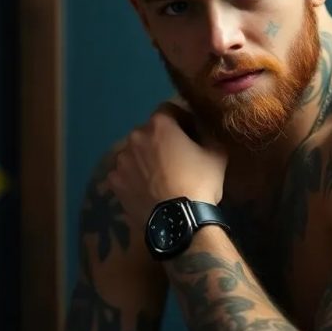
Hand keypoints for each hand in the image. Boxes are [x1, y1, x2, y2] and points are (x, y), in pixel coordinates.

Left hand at [106, 104, 226, 228]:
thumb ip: (208, 135)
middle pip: (150, 132)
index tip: (191, 136)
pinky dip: (134, 178)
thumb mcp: (217, 154)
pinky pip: (125, 174)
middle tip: (177, 159)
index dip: (182, 121)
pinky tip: (147, 191)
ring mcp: (121, 160)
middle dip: (162, 141)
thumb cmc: (199, 182)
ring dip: (146, 159)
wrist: (178, 220)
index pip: (170, 110)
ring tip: (160, 178)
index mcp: (160, 124)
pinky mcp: (114, 182)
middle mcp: (135, 136)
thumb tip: (203, 131)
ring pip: (135, 153)